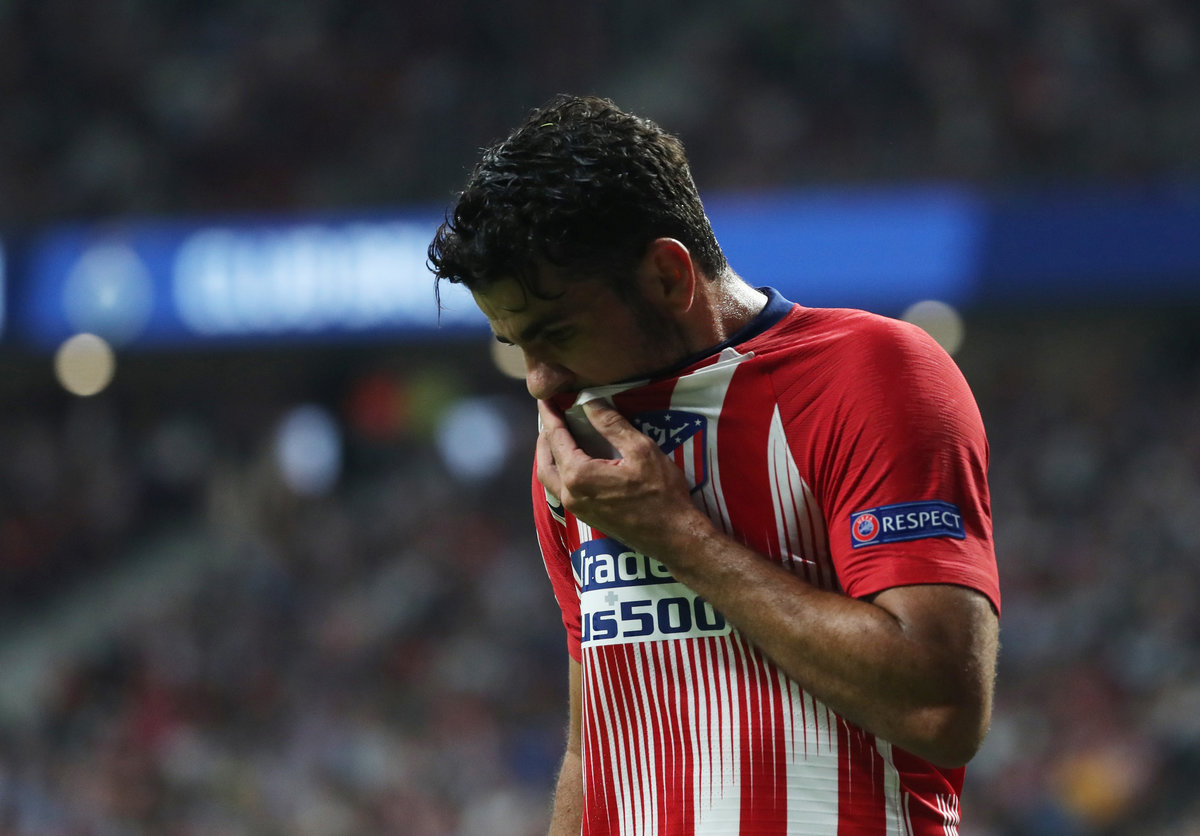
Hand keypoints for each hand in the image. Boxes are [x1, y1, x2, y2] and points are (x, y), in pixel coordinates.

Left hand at [536, 399, 708, 557]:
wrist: (673, 536)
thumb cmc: (661, 492)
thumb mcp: (641, 450)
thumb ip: (611, 424)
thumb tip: (589, 402)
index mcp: (578, 475)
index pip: (556, 438)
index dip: (549, 416)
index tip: (544, 399)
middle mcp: (570, 494)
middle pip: (545, 462)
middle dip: (545, 438)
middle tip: (550, 418)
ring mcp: (577, 509)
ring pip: (550, 479)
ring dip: (550, 457)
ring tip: (559, 439)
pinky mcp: (586, 517)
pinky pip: (562, 490)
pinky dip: (560, 471)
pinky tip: (574, 463)